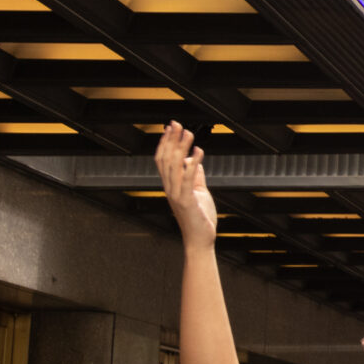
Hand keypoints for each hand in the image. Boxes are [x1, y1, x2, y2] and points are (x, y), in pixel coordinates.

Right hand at [156, 123, 218, 249]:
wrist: (200, 240)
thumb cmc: (200, 218)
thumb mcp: (198, 192)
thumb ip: (195, 176)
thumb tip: (195, 160)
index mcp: (171, 185)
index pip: (163, 160)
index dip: (166, 142)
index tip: (171, 127)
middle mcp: (170, 188)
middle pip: (166, 159)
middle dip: (171, 140)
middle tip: (177, 124)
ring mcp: (176, 195)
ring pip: (174, 166)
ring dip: (181, 148)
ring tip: (188, 133)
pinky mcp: (186, 201)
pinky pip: (187, 179)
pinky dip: (193, 163)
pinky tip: (199, 152)